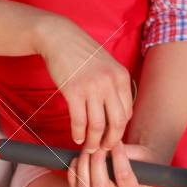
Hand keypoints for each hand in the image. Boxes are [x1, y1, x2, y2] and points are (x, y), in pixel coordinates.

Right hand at [33, 14, 134, 150]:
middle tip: (104, 149)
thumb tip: (118, 113)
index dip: (120, 130)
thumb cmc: (83, 53)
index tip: (112, 137)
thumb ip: (114, 86)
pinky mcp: (73, 91)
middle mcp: (110, 83)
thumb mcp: (107, 65)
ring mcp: (92, 87)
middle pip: (116, 122)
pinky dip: (79, 133)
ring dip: (94, 142)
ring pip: (98, 125)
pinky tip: (76, 138)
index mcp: (121, 77)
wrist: (60, 37)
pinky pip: (79, 120)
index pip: (127, 113)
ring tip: (89, 148)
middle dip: (111, 141)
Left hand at [67, 141, 162, 186]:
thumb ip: (127, 153)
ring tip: (89, 150)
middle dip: (97, 162)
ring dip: (84, 165)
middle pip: (100, 185)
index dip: (118, 157)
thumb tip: (107, 147)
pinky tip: (78, 159)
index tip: (116, 143)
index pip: (123, 177)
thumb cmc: (140, 161)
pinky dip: (73, 173)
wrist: (136, 169)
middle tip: (99, 146)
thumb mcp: (141, 155)